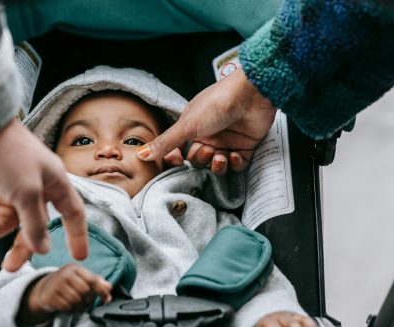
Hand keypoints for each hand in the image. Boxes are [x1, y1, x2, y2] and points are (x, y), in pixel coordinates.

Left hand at [0, 118, 87, 269]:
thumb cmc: (7, 151)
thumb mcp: (26, 192)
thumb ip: (36, 223)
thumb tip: (42, 247)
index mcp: (53, 183)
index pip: (73, 214)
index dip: (77, 235)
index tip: (78, 255)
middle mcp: (35, 188)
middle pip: (33, 227)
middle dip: (20, 246)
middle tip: (10, 265)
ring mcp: (10, 189)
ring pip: (6, 223)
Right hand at [20, 264, 112, 324]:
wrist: (45, 289)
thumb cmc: (68, 283)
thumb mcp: (82, 279)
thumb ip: (97, 282)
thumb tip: (109, 287)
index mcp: (75, 268)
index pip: (92, 279)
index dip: (102, 291)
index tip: (107, 299)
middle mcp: (64, 274)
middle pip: (85, 291)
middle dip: (89, 301)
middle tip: (88, 304)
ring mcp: (55, 285)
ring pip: (76, 300)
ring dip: (81, 307)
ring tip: (79, 307)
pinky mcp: (49, 296)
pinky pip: (66, 307)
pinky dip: (71, 311)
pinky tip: (70, 308)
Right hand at [137, 67, 275, 174]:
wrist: (252, 94)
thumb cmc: (218, 103)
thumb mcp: (187, 125)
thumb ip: (165, 142)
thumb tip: (141, 154)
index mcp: (192, 127)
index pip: (179, 150)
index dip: (178, 160)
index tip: (178, 162)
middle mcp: (209, 134)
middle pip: (199, 160)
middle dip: (201, 160)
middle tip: (207, 151)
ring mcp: (227, 140)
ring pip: (217, 165)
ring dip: (217, 165)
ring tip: (221, 156)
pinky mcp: (245, 145)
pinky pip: (237, 164)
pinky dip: (235, 164)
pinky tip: (234, 156)